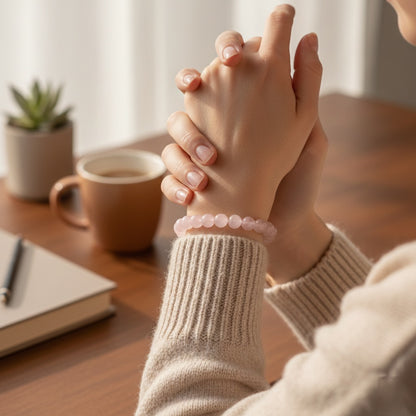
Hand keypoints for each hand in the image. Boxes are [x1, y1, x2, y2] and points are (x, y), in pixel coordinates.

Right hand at [162, 10, 330, 281]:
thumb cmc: (300, 183)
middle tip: (195, 86)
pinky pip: (170, 176)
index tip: (232, 57)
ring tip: (206, 171)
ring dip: (185, 149)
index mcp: (246, 116)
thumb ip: (306, 92)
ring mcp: (201, 154)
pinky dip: (177, 185)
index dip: (226, 56)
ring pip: (174, 133)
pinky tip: (194, 196)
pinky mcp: (191, 181)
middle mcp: (220, 129)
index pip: (230, 74)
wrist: (283, 226)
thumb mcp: (310, 136)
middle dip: (188, 82)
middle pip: (192, 94)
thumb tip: (308, 38)